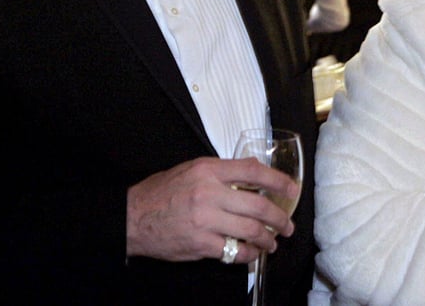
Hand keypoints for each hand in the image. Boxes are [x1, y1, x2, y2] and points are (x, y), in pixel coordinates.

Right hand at [126, 156, 298, 263]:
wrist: (132, 217)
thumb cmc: (162, 192)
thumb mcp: (192, 169)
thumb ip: (221, 172)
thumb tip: (254, 176)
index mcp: (208, 170)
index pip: (253, 171)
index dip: (278, 180)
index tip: (292, 189)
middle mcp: (209, 193)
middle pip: (258, 205)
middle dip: (279, 218)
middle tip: (288, 224)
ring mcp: (206, 220)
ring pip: (251, 230)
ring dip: (268, 238)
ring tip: (273, 241)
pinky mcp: (200, 244)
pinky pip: (234, 251)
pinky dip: (248, 254)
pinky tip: (252, 253)